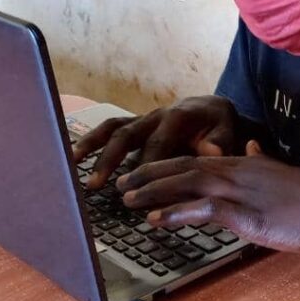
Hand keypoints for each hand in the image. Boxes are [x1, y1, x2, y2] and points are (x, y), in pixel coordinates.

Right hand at [73, 96, 241, 187]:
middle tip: (100, 184)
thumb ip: (221, 141)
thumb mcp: (228, 130)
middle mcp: (155, 116)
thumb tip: (212, 152)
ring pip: (113, 129)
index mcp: (178, 118)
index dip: (149, 166)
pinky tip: (73, 157)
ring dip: (93, 147)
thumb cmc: (219, 125)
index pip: (159, 144)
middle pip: (129, 135)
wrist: (212, 109)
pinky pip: (109, 130)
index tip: (142, 191)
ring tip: (72, 165)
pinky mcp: (135, 125)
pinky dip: (90, 141)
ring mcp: (142, 120)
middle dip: (112, 160)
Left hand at [116, 141, 299, 252]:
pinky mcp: (249, 212)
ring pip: (189, 182)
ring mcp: (243, 189)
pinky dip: (178, 213)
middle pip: (184, 166)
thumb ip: (260, 159)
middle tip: (121, 183)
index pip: (195, 159)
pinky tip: (158, 220)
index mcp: (244, 162)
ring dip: (155, 191)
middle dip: (150, 174)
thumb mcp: (280, 173)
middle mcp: (239, 170)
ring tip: (129, 199)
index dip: (164, 165)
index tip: (140, 173)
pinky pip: (206, 209)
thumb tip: (247, 146)